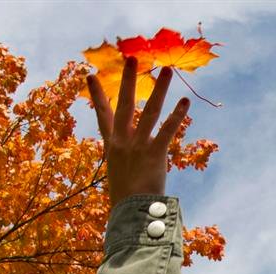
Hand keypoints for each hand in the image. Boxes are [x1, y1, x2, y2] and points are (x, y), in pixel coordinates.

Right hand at [87, 57, 189, 205]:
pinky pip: (167, 130)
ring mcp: (138, 146)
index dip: (98, 95)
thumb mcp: (120, 177)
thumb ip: (125, 165)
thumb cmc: (126, 201)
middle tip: (132, 58)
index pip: (102, 115)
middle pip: (125, 104)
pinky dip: (177, 115)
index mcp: (112, 147)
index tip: (90, 76)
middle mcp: (123, 142)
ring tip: (167, 70)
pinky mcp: (154, 153)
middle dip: (128, 80)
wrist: (130, 213)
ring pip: (150, 111)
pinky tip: (185, 101)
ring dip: (160, 89)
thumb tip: (127, 167)